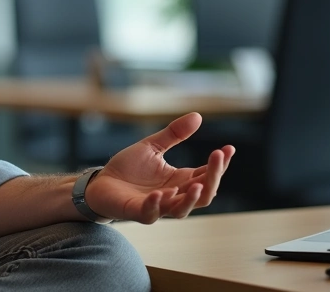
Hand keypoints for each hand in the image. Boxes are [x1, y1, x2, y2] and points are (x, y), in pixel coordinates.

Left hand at [86, 112, 233, 223]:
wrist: (100, 183)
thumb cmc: (128, 168)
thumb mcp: (152, 146)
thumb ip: (174, 134)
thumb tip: (198, 116)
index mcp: (180, 180)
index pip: (207, 175)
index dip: (220, 164)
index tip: (229, 148)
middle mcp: (173, 196)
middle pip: (203, 194)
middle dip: (213, 177)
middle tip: (217, 157)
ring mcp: (157, 206)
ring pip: (182, 210)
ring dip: (191, 198)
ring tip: (197, 183)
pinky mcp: (137, 212)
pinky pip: (151, 214)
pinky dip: (156, 204)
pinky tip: (160, 193)